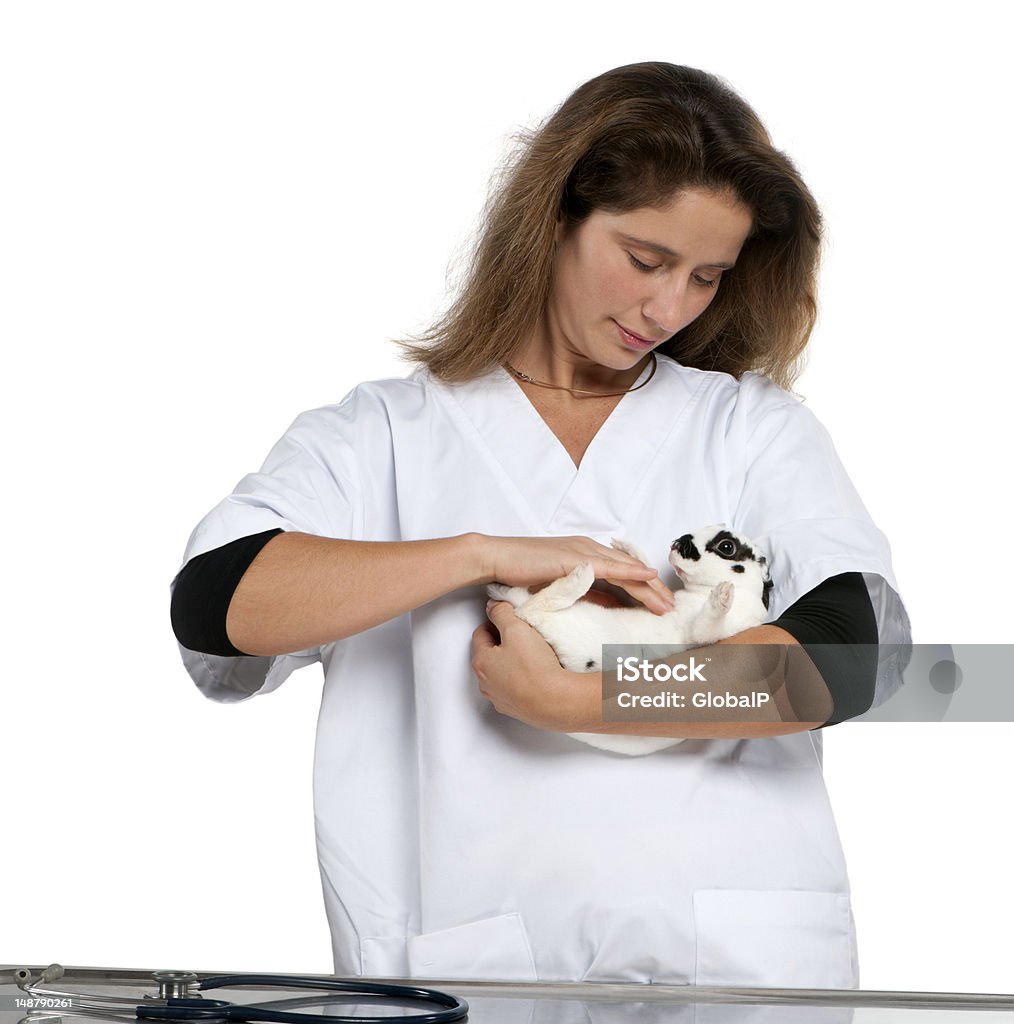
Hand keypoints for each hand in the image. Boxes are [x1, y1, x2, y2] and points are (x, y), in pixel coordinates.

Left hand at [471, 599, 594, 731]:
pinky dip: (520, 679)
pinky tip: (535, 674)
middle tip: (521, 636)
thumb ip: (501, 613)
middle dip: (502, 642)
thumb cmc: (534, 667)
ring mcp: (499, 698)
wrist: (555, 701)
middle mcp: (485, 683)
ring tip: (531, 655)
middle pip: (489, 654)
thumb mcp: (516, 629)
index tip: (508, 619)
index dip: (494, 622)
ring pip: (500, 672)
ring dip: (510, 662)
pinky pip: (513, 688)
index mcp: (480, 661)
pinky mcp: (514, 709)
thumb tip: (493, 606)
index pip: (480, 633)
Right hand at [477, 534, 674, 613]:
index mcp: (585, 554)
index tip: (659, 606)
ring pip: (625, 570)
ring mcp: (582, 550)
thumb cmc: (520, 574)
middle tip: (672, 609)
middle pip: (630, 570)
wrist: (495, 558)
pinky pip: (609, 566)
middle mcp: (589, 548)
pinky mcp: (574, 557)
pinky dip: (631, 572)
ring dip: (648, 588)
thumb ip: (585, 593)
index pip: (622, 572)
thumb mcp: (560, 588)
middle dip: (653, 591)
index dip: (643, 589)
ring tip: (666, 605)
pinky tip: (648, 577)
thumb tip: (610, 606)